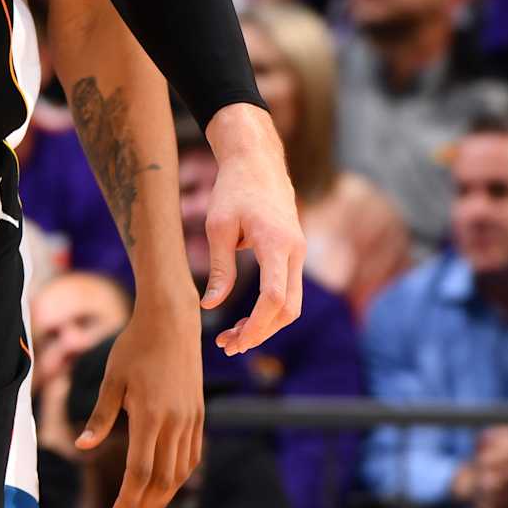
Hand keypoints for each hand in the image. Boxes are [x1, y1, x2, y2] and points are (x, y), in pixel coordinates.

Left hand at [75, 298, 202, 507]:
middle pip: (162, 479)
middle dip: (143, 506)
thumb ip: (100, 416)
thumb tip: (82, 447)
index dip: (128, 499)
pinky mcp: (198, 414)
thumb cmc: (134, 346)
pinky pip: (191, 455)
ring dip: (162, 497)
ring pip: (180, 472)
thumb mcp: (112, 379)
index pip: (140, 471)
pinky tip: (164, 486)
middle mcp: (174, 421)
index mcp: (149, 415)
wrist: (173, 321)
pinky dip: (178, 476)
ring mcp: (190, 419)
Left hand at [202, 108, 304, 354]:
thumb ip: (218, 269)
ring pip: (291, 304)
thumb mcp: (218, 227)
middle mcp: (295, 250)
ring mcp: (298, 252)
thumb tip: (209, 306)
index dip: (257, 326)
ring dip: (265, 325)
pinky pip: (287, 291)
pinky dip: (269, 311)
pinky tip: (245, 319)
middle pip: (288, 309)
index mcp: (277, 243)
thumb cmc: (233, 188)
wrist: (257, 160)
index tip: (234, 341)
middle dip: (260, 333)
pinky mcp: (293, 252)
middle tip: (228, 346)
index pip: (275, 298)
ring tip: (232, 337)